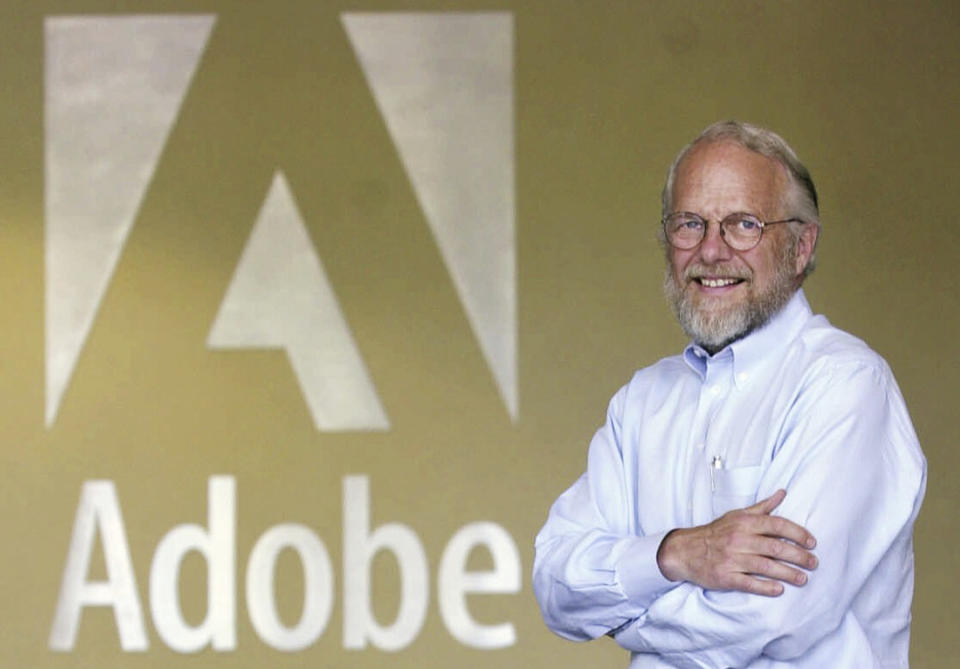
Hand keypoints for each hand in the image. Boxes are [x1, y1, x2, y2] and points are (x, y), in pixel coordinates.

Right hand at [656, 489, 817, 595]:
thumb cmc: (715, 532)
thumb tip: (782, 493)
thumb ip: (762, 507)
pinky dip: (766, 587)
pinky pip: (750, 583)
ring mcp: (732, 558)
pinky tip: (779, 590)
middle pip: (776, 547)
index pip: (777, 525)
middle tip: (814, 563)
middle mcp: (739, 539)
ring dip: (789, 574)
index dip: (798, 533)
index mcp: (744, 523)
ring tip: (803, 579)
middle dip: (799, 556)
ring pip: (767, 566)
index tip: (812, 543)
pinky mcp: (725, 576)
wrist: (685, 550)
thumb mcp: (737, 516)